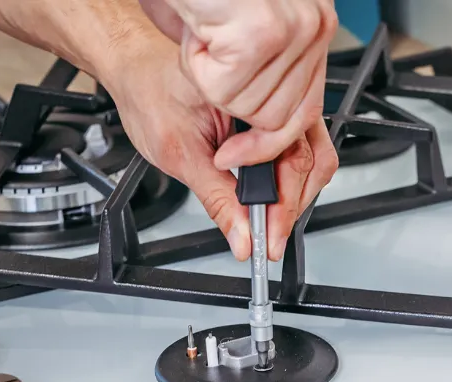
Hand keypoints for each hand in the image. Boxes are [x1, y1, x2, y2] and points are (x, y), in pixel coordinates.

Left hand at [101, 30, 337, 260]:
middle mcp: (275, 95)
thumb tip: (243, 237)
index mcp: (255, 95)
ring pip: (314, 155)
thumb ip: (218, 200)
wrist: (137, 71)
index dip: (281, 204)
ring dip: (297, 193)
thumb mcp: (181, 155)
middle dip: (291, 205)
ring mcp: (280, 104)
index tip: (268, 237)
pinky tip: (270, 197)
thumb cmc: (151, 94)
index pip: (288, 157)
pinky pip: (301, 149)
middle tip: (270, 239)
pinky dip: (290, 179)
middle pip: (310, 159)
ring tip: (271, 223)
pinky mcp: (276, 115)